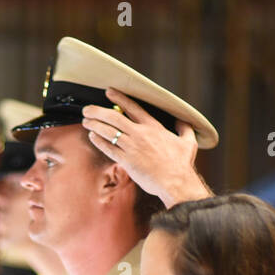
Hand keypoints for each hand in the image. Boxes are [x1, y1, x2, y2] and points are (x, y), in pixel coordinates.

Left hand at [80, 87, 210, 206]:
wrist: (176, 183)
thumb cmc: (181, 165)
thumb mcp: (188, 143)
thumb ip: (184, 129)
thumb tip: (184, 121)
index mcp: (154, 127)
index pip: (133, 107)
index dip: (119, 98)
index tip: (109, 92)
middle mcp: (141, 134)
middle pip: (114, 117)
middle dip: (98, 111)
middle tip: (87, 109)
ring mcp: (132, 147)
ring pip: (108, 131)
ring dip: (95, 124)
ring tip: (85, 120)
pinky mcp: (127, 161)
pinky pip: (109, 148)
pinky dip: (99, 141)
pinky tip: (92, 135)